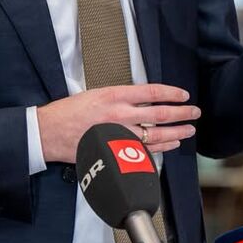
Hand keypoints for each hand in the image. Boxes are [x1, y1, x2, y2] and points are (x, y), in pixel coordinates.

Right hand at [36, 83, 199, 162]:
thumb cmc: (68, 112)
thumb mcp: (94, 94)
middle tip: (194, 112)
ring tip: (188, 130)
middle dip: (181, 113)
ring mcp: (118, 134)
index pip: (151, 92)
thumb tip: (143, 100)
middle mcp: (118, 114)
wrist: (49, 132)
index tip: (183, 94)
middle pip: (159, 114)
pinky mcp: (114, 151)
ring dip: (176, 133)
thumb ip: (119, 97)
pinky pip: (143, 151)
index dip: (171, 93)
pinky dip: (160, 148)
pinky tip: (171, 145)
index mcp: (113, 95)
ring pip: (155, 135)